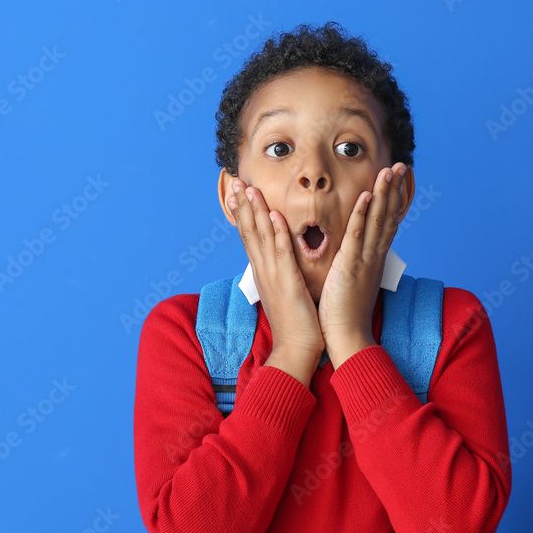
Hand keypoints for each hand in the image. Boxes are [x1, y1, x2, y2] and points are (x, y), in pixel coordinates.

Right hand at [227, 177, 324, 368]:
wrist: (296, 349)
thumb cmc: (295, 324)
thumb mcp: (283, 293)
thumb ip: (279, 274)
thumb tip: (278, 262)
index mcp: (263, 273)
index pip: (249, 237)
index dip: (243, 214)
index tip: (238, 194)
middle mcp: (263, 271)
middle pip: (249, 232)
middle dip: (243, 206)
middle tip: (237, 182)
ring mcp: (273, 276)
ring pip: (261, 237)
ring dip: (255, 212)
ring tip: (250, 190)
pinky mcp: (287, 282)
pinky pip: (281, 253)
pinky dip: (277, 233)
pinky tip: (273, 215)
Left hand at [317, 163, 407, 367]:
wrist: (347, 337)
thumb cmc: (345, 313)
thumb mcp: (354, 283)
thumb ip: (356, 265)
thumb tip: (355, 256)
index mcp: (373, 259)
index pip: (387, 224)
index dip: (393, 201)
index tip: (397, 181)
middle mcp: (374, 256)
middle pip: (388, 217)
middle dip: (394, 190)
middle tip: (400, 165)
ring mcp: (365, 260)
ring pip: (377, 221)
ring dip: (383, 194)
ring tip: (388, 171)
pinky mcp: (351, 266)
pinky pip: (358, 235)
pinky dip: (364, 214)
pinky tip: (367, 195)